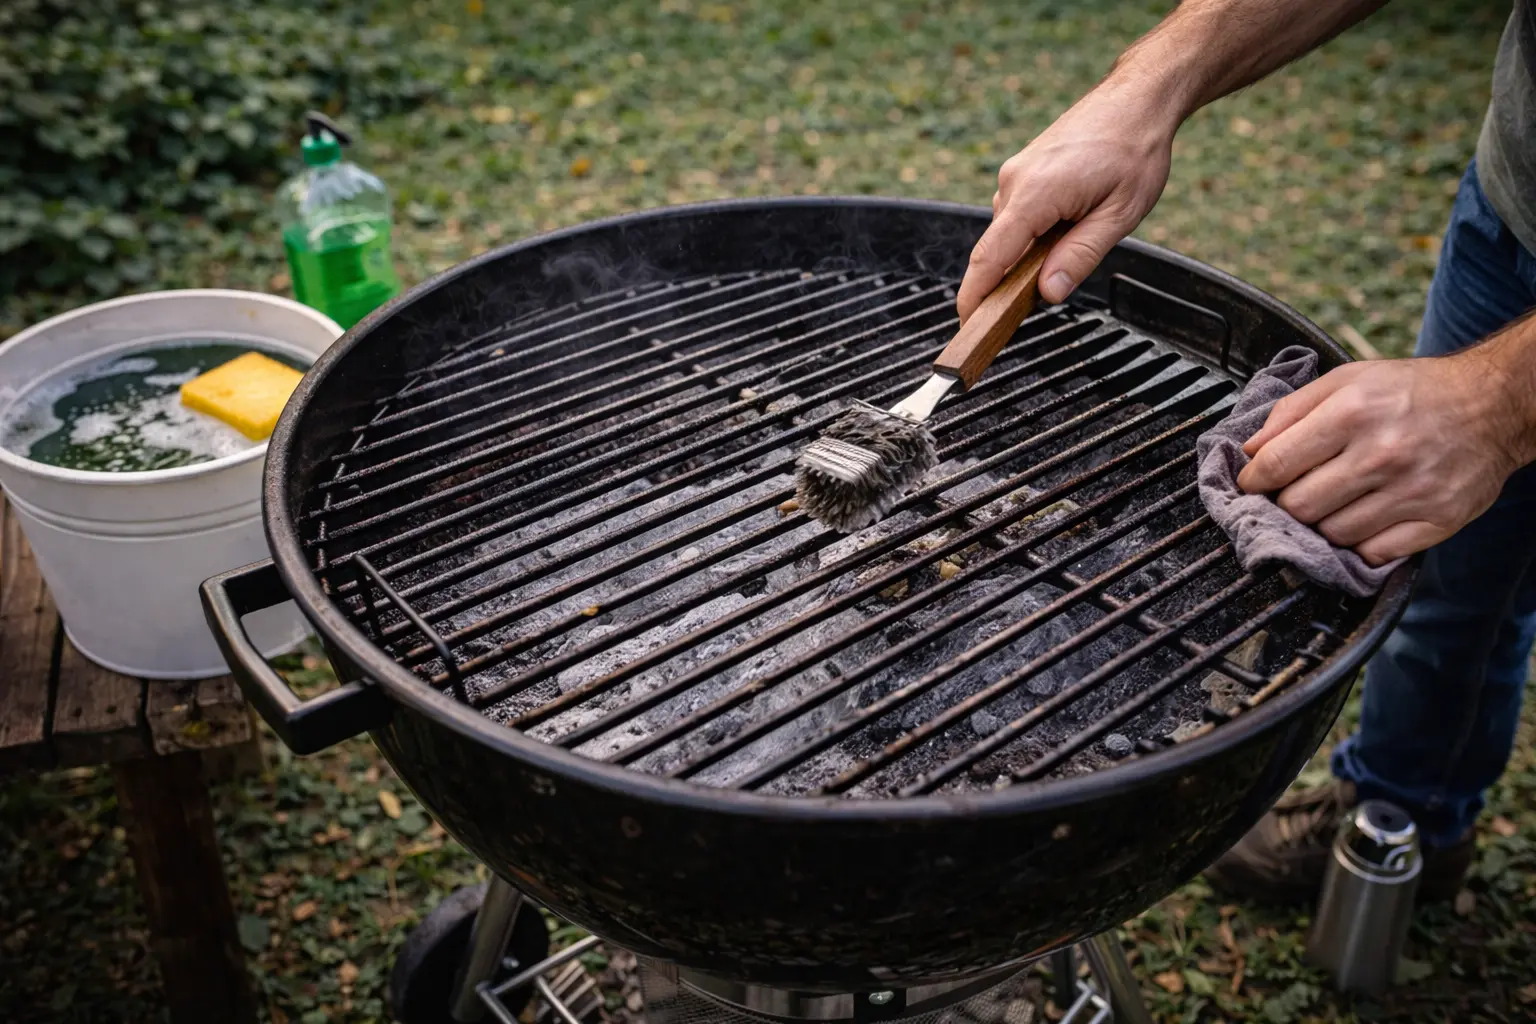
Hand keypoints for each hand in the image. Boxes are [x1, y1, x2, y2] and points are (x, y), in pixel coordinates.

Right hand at [956, 82, 1180, 321]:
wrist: (1137, 97)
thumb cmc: (1135, 149)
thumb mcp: (1120, 214)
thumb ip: (1080, 256)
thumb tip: (1048, 293)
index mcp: (1035, 194)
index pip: (990, 257)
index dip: (974, 296)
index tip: (966, 324)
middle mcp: (1014, 181)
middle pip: (998, 249)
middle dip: (1014, 276)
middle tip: (1051, 288)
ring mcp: (1015, 173)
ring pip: (1009, 231)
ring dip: (1031, 248)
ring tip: (1079, 235)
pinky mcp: (1022, 170)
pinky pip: (1017, 213)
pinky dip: (1033, 229)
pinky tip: (1069, 220)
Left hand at [1236, 352, 1528, 564]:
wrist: (1494, 404)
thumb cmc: (1413, 391)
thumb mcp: (1348, 380)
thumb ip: (1291, 411)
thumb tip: (1249, 451)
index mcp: (1353, 412)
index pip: (1276, 464)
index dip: (1253, 480)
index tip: (1252, 483)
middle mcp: (1382, 453)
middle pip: (1299, 506)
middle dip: (1286, 503)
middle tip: (1294, 493)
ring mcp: (1412, 491)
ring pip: (1332, 534)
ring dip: (1322, 524)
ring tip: (1334, 501)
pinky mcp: (1438, 520)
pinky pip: (1373, 552)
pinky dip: (1360, 543)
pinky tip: (1363, 519)